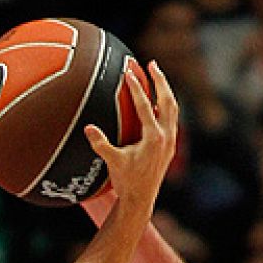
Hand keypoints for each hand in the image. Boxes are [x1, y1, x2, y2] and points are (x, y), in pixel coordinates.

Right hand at [82, 62, 178, 215]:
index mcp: (154, 137)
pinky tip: (158, 103)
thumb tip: (89, 127)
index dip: (136, 87)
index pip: (146, 106)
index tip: (129, 72)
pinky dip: (166, 106)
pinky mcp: (170, 145)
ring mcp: (171, 140)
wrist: (141, 199)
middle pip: (168, 100)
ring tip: (157, 77)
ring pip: (173, 108)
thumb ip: (101, 144)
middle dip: (160, 80)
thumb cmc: (126, 181)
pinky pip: (171, 118)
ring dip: (165, 91)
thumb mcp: (112, 161)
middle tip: (152, 64)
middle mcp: (166, 136)